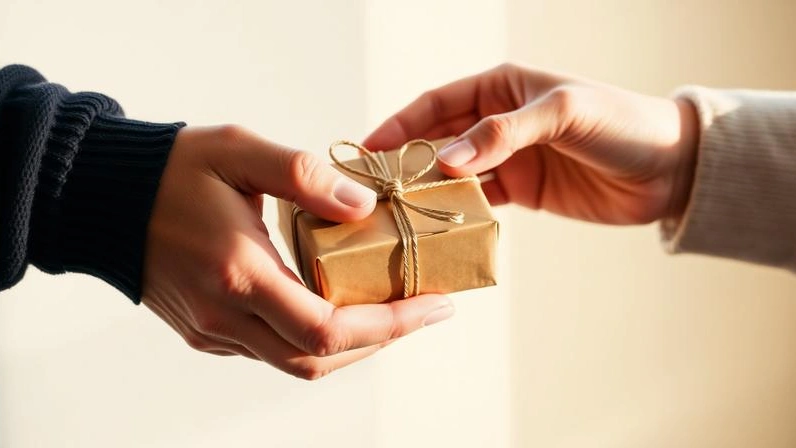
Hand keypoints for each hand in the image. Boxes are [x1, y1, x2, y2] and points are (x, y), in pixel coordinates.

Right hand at [142, 126, 453, 379]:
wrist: (100, 199)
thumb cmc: (169, 171)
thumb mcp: (239, 153)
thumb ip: (305, 176)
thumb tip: (363, 206)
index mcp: (239, 276)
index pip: (329, 332)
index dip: (392, 326)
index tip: (434, 305)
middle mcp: (226, 318)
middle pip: (321, 361)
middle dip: (383, 339)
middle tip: (423, 307)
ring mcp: (213, 332)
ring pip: (298, 364)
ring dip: (353, 344)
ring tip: (392, 308)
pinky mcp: (205, 333)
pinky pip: (272, 352)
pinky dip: (316, 340)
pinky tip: (339, 308)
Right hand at [364, 63, 698, 223]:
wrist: (671, 169)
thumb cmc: (621, 123)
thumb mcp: (563, 113)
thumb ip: (504, 133)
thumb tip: (446, 161)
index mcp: (501, 87)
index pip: (436, 104)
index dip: (399, 125)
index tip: (366, 151)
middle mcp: (498, 121)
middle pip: (438, 141)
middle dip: (405, 163)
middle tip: (371, 190)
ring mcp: (509, 159)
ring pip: (453, 175)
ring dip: (427, 192)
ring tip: (395, 214)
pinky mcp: (523, 191)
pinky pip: (480, 202)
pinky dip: (457, 214)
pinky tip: (437, 227)